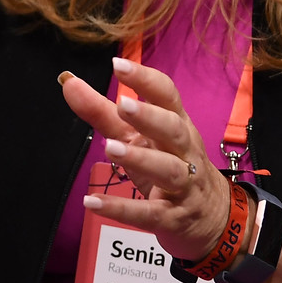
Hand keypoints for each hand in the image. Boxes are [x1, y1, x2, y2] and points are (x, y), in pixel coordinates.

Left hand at [59, 55, 232, 262]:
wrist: (212, 218)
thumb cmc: (170, 165)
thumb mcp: (137, 138)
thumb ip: (102, 111)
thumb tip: (69, 82)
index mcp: (176, 125)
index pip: (167, 96)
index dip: (145, 79)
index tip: (119, 64)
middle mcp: (183, 151)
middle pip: (173, 130)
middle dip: (150, 117)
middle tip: (123, 105)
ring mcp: (183, 186)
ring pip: (168, 170)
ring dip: (140, 159)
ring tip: (110, 149)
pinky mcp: (172, 218)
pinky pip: (150, 214)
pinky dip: (123, 209)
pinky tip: (93, 202)